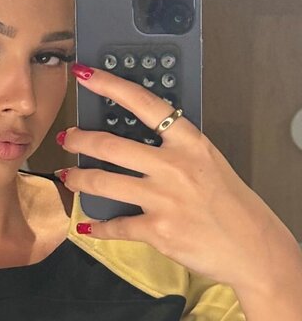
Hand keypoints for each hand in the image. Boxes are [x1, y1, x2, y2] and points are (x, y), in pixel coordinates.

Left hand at [56, 64, 287, 287]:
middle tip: (67, 139)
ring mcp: (163, 199)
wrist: (252, 245)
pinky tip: (87, 224)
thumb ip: (174, 148)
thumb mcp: (207, 161)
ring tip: (67, 177)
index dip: (108, 85)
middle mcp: (173, 166)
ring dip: (77, 179)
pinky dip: (97, 226)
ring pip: (102, 183)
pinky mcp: (157, 230)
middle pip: (109, 145)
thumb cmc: (230, 202)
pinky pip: (114, 225)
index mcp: (189, 141)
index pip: (142, 103)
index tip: (83, 74)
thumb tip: (136, 139)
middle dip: (79, 140)